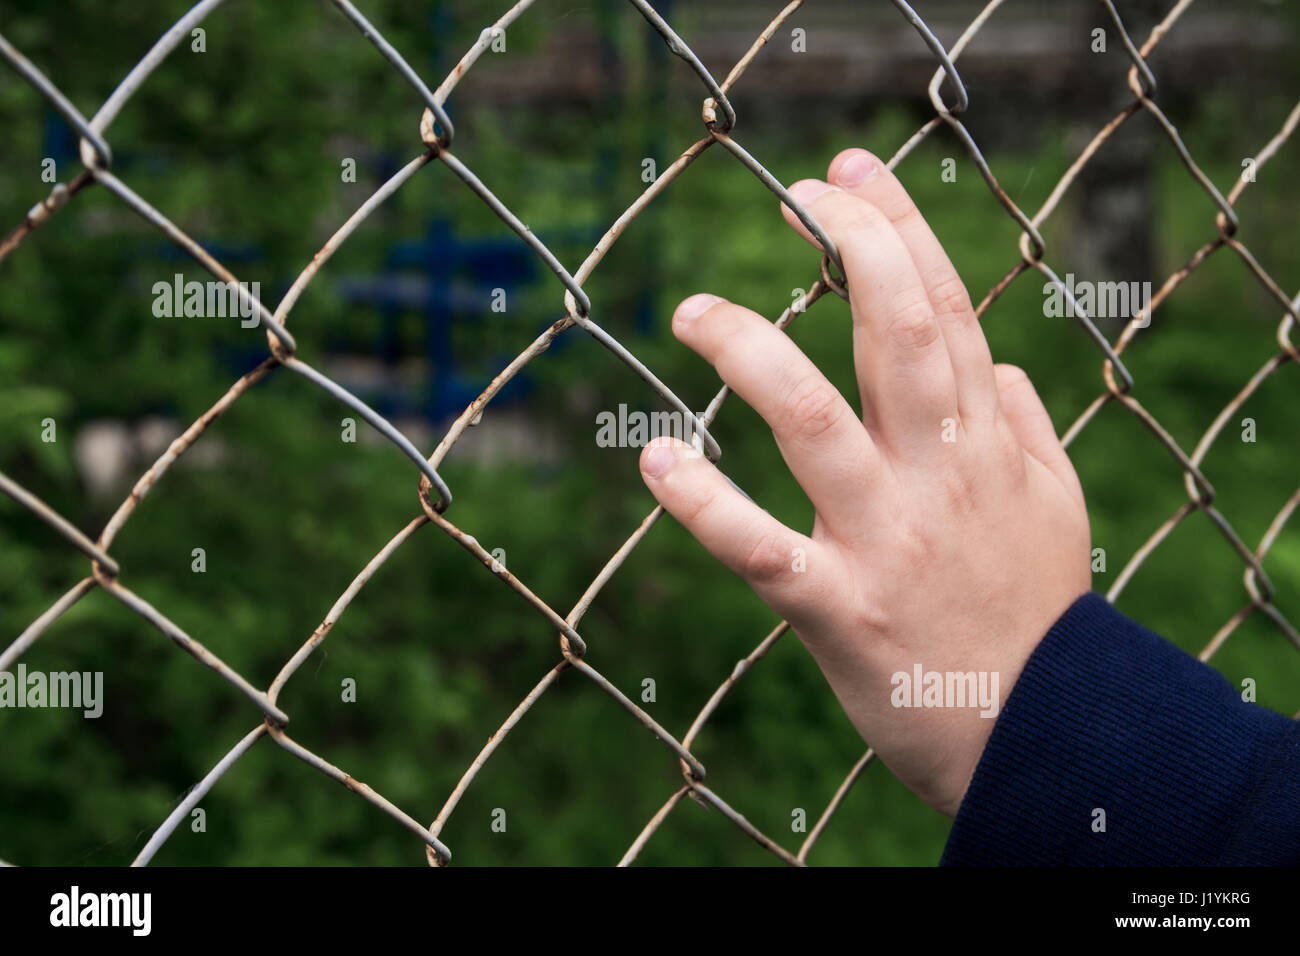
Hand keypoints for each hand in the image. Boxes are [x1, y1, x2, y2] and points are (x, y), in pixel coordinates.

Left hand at [638, 148, 1090, 816]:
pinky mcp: (840, 610)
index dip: (899, 230)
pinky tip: (658, 461)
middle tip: (797, 192)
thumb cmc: (1037, 618)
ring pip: (814, 421)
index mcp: (985, 444)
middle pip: (898, 333)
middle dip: (851, 245)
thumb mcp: (1059, 508)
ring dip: (751, 355)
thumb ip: (1029, 427)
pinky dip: (705, 506)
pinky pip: (761, 549)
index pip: (946, 310)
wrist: (1045, 739)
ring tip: (693, 312)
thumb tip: (1002, 366)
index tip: (851, 171)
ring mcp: (886, 538)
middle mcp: (938, 475)